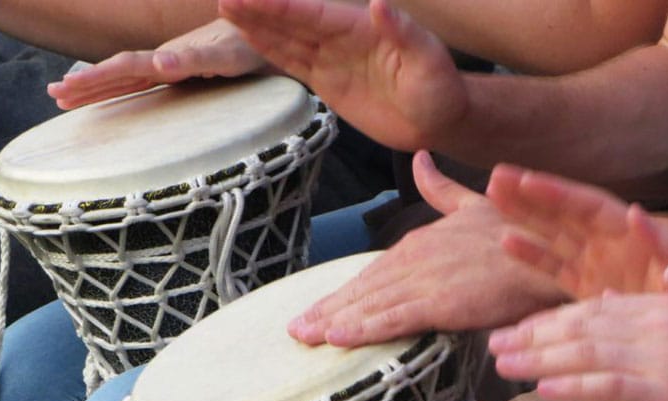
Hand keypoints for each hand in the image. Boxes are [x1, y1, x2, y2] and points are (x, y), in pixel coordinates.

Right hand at [47, 19, 264, 109]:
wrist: (268, 34)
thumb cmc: (250, 49)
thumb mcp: (224, 57)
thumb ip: (194, 59)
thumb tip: (158, 64)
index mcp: (171, 58)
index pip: (125, 68)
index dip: (97, 78)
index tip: (69, 87)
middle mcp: (167, 60)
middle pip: (119, 72)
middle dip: (87, 84)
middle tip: (53, 95)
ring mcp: (173, 65)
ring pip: (126, 77)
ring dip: (96, 87)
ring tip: (65, 96)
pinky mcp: (182, 72)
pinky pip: (143, 82)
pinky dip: (120, 88)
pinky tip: (107, 93)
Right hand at [219, 0, 468, 150]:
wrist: (439, 122)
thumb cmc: (441, 90)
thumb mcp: (428, 60)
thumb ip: (403, 32)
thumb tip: (377, 4)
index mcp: (361, 28)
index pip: (313, 14)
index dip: (281, 6)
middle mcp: (342, 39)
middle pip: (294, 21)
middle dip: (259, 10)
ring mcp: (333, 60)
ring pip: (289, 39)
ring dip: (258, 26)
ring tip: (226, 10)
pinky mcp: (329, 83)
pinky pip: (295, 64)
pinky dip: (272, 51)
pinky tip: (250, 38)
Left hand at [288, 151, 564, 346]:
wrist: (551, 247)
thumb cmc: (519, 230)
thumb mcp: (474, 204)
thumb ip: (442, 188)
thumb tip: (420, 159)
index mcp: (420, 243)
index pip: (372, 273)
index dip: (343, 293)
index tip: (317, 309)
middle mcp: (414, 259)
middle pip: (362, 290)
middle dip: (327, 311)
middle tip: (294, 331)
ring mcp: (425, 281)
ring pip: (370, 305)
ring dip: (334, 322)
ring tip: (304, 337)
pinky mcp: (442, 302)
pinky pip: (396, 318)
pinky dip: (364, 328)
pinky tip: (338, 339)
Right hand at [487, 163, 667, 297]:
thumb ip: (660, 242)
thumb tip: (635, 212)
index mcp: (628, 231)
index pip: (585, 204)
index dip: (554, 192)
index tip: (523, 179)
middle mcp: (608, 241)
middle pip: (562, 211)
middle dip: (530, 195)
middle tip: (495, 177)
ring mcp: (596, 263)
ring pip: (553, 234)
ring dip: (524, 216)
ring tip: (491, 197)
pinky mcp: (589, 288)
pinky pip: (555, 267)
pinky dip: (532, 255)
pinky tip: (506, 242)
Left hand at [488, 292, 667, 400]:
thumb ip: (652, 309)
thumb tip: (610, 293)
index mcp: (657, 311)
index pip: (592, 313)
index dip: (551, 322)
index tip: (518, 331)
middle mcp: (651, 327)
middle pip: (579, 330)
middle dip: (532, 337)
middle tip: (494, 347)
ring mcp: (657, 354)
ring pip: (584, 354)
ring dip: (538, 360)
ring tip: (502, 365)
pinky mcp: (667, 384)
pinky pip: (612, 385)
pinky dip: (576, 387)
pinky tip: (543, 390)